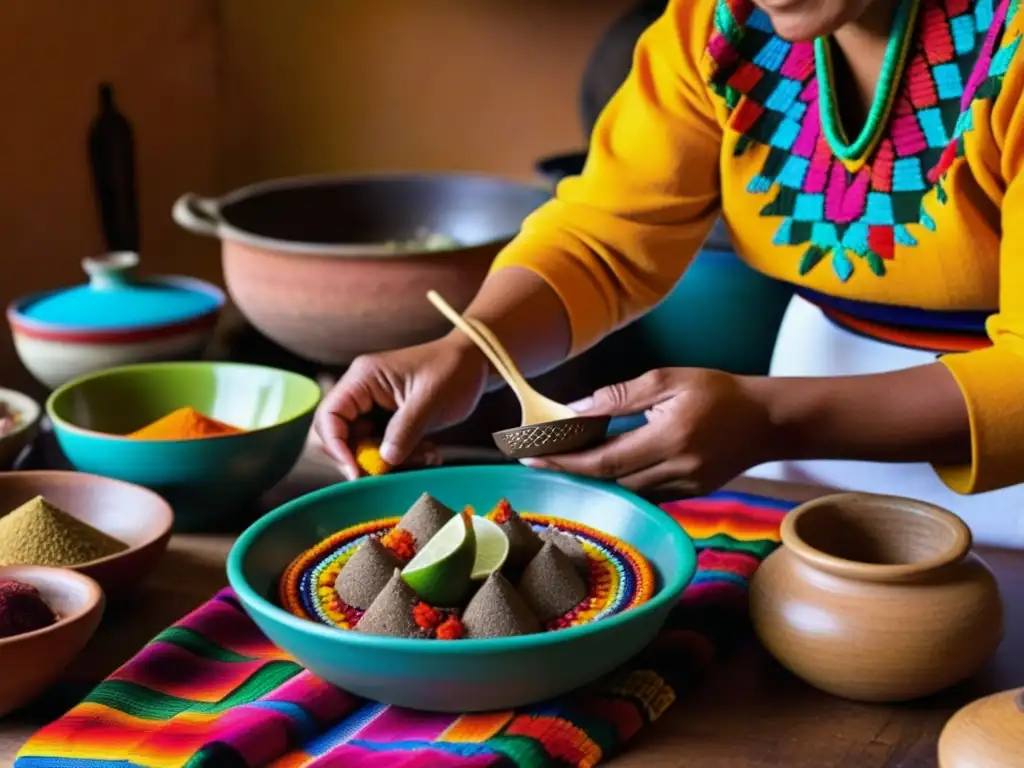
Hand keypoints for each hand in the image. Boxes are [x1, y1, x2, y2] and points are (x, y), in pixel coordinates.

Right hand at [314, 335, 489, 479]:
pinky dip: (404, 456)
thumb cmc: (454, 370)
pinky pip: (384, 447)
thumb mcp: (430, 400)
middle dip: (365, 458)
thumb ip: (405, 430)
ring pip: (364, 446)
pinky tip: (430, 453)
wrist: (476, 364)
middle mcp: (361, 392)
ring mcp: (374, 407)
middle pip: (340, 436)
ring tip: (427, 456)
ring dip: (391, 460)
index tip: (356, 472)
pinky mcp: (389, 420)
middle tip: (392, 472)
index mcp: (363, 378)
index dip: (336, 447)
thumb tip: (384, 460)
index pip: (329, 416)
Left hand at [522, 368, 773, 493]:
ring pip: (627, 493)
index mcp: (670, 438)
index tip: (533, 456)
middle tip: (535, 461)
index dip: (566, 460)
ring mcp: (685, 486)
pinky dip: (621, 485)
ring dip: (593, 480)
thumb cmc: (718, 391)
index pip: (605, 458)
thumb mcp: (668, 380)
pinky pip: (646, 495)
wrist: (767, 420)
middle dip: (570, 471)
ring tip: (562, 463)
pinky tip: (602, 472)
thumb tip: (577, 409)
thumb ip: (621, 396)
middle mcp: (676, 469)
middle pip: (610, 480)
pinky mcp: (691, 494)